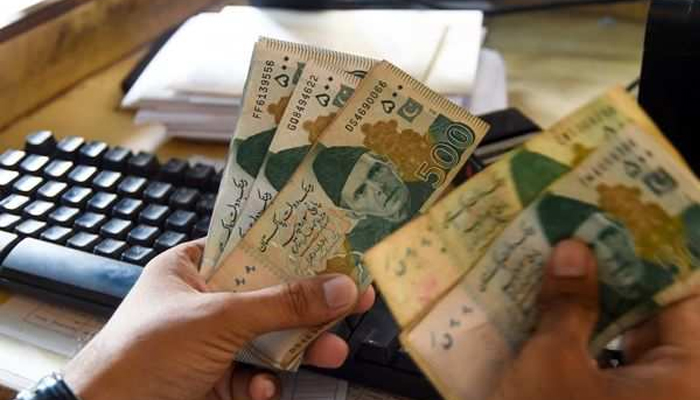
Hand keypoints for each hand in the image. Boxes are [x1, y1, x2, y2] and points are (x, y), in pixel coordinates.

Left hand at [64, 239, 374, 399]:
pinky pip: (253, 375)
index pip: (252, 248)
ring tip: (331, 351)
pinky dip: (263, 383)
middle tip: (354, 299)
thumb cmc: (141, 354)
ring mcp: (209, 343)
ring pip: (268, 339)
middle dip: (310, 305)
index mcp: (192, 269)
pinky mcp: (213, 379)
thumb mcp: (218, 318)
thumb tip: (338, 287)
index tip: (334, 250)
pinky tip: (263, 388)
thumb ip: (282, 304)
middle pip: (270, 296)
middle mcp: (202, 302)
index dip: (294, 249)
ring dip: (299, 348)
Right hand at [489, 239, 699, 399]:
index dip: (652, 252)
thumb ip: (566, 303)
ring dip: (596, 304)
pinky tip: (554, 309)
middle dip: (615, 274)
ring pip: (630, 338)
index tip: (622, 215)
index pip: (683, 296)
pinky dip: (586, 336)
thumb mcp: (551, 365)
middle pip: (657, 315)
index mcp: (688, 379)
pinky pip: (612, 363)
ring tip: (562, 263)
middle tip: (581, 232)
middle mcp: (680, 389)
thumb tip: (573, 249)